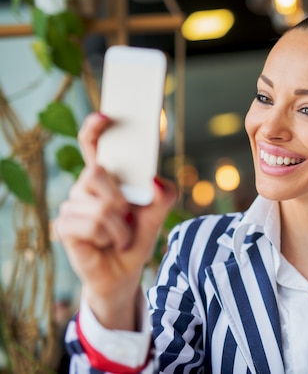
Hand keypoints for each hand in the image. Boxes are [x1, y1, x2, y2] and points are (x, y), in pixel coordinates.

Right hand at [54, 113, 177, 329]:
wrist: (124, 272)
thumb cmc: (136, 238)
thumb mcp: (158, 216)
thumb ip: (164, 195)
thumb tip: (155, 179)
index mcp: (106, 178)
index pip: (93, 146)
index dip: (94, 129)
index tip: (105, 115)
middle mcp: (84, 187)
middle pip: (97, 171)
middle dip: (120, 196)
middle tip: (127, 214)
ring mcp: (72, 205)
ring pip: (100, 204)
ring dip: (120, 226)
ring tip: (120, 237)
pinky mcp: (65, 226)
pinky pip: (92, 223)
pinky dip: (109, 236)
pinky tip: (107, 244)